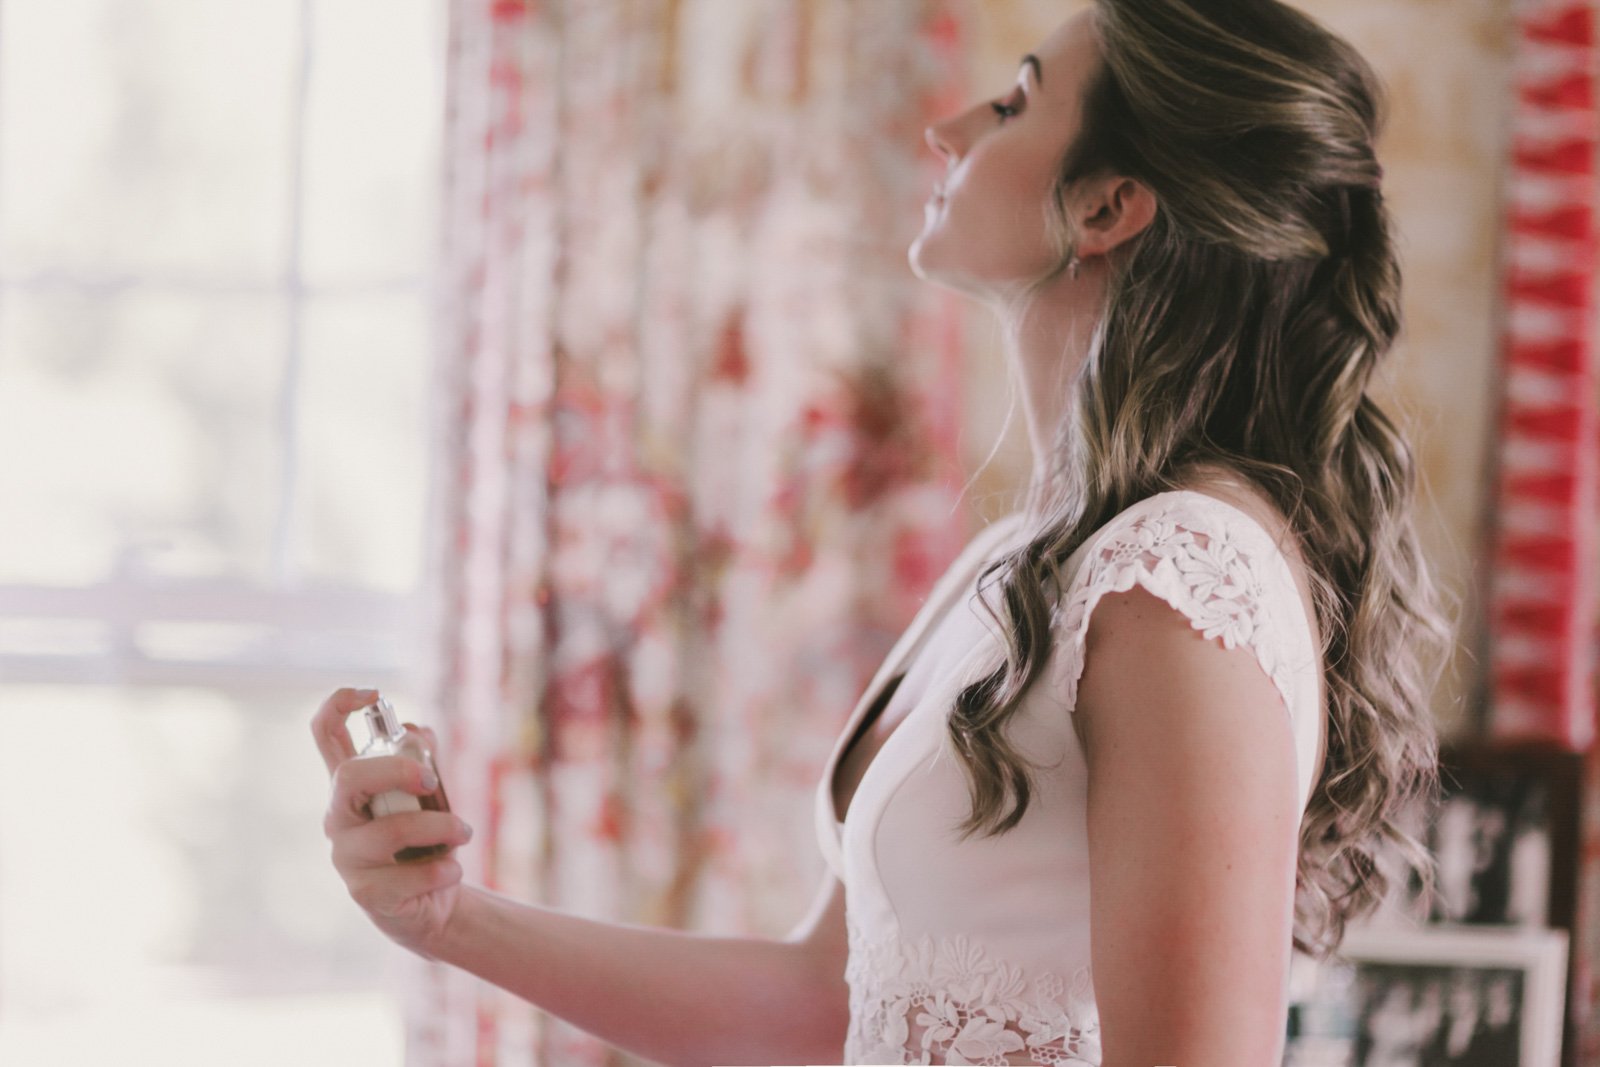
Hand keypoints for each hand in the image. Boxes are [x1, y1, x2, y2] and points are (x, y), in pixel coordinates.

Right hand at [312, 687, 473, 957]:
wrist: (429, 903)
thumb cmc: (424, 840)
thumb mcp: (426, 794)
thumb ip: (422, 759)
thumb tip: (419, 732)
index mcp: (349, 785)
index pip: (323, 733)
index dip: (339, 703)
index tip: (373, 694)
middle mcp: (338, 817)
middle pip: (349, 776)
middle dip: (397, 771)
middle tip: (432, 781)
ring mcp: (347, 856)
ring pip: (392, 829)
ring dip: (441, 828)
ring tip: (464, 833)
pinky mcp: (366, 892)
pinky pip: (410, 875)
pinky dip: (443, 870)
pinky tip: (451, 871)